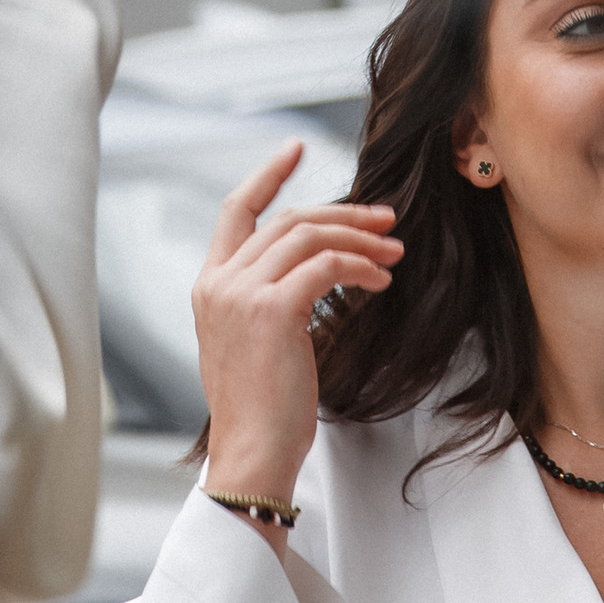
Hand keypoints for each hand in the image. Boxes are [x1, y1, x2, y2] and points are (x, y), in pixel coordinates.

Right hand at [191, 141, 401, 512]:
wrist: (252, 455)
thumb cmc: (262, 412)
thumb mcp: (253, 344)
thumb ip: (268, 301)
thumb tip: (319, 271)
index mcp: (209, 286)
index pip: (236, 211)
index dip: (267, 174)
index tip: (297, 148)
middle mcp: (219, 282)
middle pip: (288, 219)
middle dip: (343, 214)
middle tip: (386, 221)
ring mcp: (241, 294)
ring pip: (309, 235)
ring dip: (360, 240)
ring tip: (394, 255)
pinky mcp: (273, 310)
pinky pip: (326, 266)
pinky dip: (360, 268)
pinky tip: (380, 284)